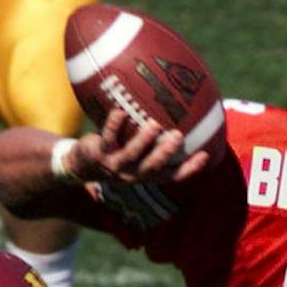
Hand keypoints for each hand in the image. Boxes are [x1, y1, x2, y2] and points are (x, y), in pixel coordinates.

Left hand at [68, 111, 214, 187]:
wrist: (81, 164)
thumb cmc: (117, 152)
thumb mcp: (136, 151)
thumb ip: (155, 140)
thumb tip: (177, 114)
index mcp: (146, 175)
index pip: (172, 176)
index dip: (189, 168)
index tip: (205, 154)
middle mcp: (132, 174)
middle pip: (153, 168)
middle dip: (166, 153)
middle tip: (178, 136)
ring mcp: (115, 166)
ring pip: (131, 155)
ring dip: (143, 140)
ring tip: (154, 124)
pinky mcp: (99, 153)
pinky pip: (108, 138)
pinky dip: (114, 125)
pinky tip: (120, 111)